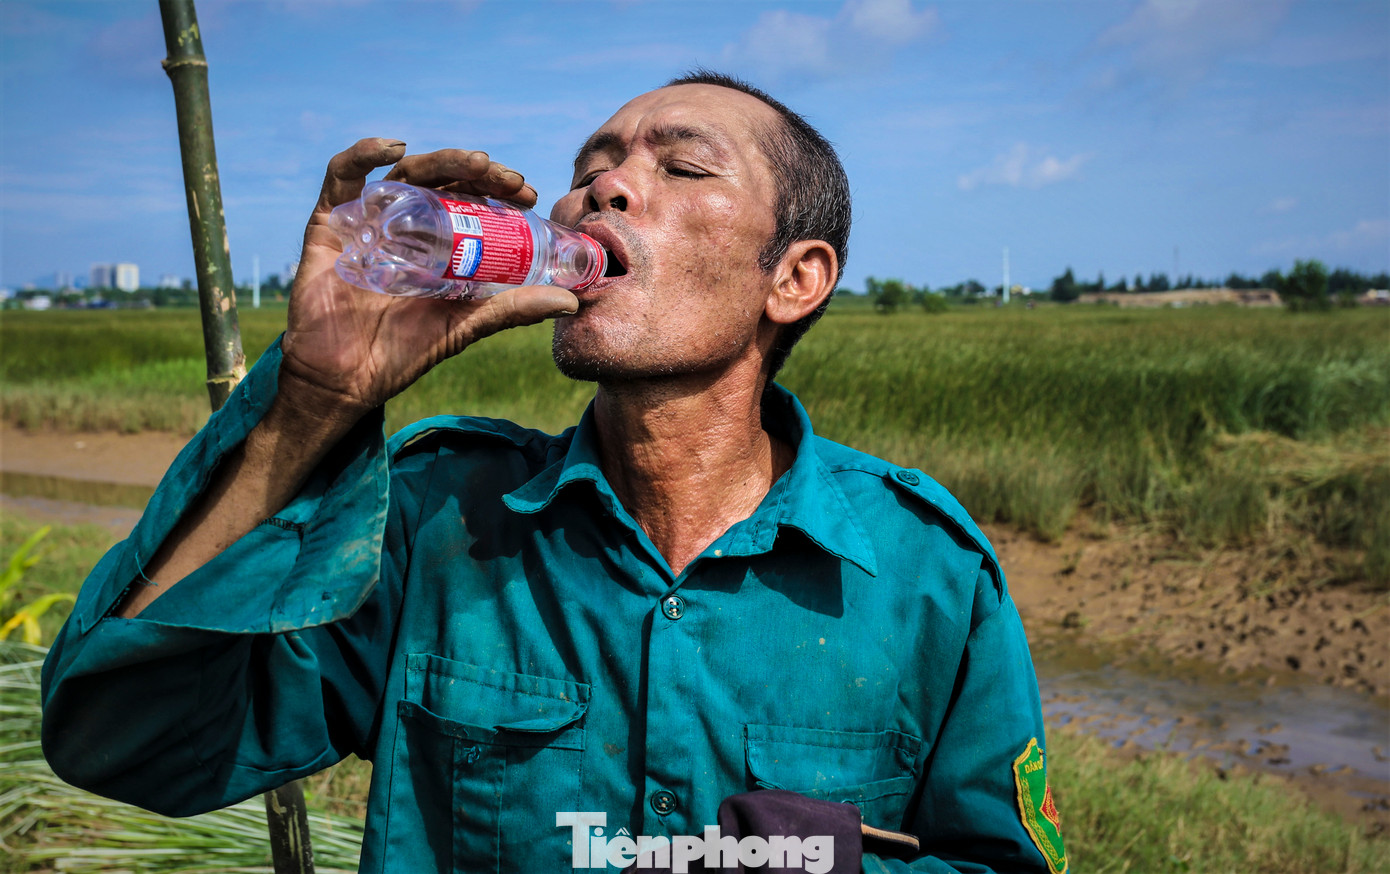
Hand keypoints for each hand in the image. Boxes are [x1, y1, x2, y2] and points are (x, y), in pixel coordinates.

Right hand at [280, 139, 578, 426]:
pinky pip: (342, 175)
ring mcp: (367, 219)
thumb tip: (571, 303)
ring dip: (443, 161)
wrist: (344, 380)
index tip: (527, 194)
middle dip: (479, 172)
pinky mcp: (328, 222)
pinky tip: (394, 149)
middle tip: (510, 180)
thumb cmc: (401, 353)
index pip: (469, 199)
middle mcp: (403, 222)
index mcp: (435, 241)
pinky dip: (364, 153)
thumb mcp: (464, 326)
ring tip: (477, 164)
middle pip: (442, 179)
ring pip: (405, 172)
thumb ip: (510, 310)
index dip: (498, 189)